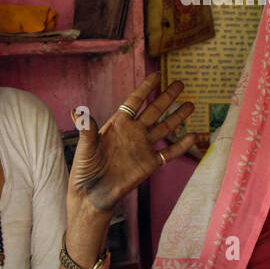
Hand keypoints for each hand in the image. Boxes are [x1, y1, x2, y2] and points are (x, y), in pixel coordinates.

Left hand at [68, 73, 196, 212]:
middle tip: (180, 83)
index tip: (157, 75)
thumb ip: (86, 129)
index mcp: (118, 124)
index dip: (146, 88)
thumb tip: (76, 111)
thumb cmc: (85, 169)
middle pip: (154, 110)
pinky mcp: (150, 163)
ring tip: (191, 104)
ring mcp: (143, 147)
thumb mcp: (85, 147)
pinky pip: (168, 152)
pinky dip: (181, 145)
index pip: (135, 101)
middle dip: (167, 97)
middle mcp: (133, 132)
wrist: (92, 194)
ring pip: (164, 128)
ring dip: (177, 117)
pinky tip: (193, 136)